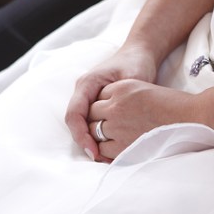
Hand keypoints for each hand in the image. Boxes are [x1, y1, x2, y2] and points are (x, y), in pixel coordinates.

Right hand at [65, 45, 159, 162]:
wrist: (139, 53)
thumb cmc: (136, 63)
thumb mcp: (131, 79)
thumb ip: (122, 99)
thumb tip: (117, 124)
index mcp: (86, 84)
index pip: (74, 114)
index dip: (81, 135)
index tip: (94, 152)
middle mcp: (82, 91)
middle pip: (75, 123)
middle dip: (85, 142)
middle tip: (100, 160)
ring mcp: (87, 98)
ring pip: (81, 125)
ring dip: (90, 141)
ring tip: (105, 158)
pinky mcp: (94, 104)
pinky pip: (90, 122)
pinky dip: (97, 136)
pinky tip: (109, 148)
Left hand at [86, 80, 197, 159]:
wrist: (192, 118)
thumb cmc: (174, 105)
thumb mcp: (145, 90)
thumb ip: (125, 99)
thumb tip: (111, 114)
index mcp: (122, 87)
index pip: (98, 97)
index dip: (103, 107)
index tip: (109, 114)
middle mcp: (116, 104)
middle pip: (92, 113)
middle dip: (96, 121)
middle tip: (107, 128)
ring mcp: (117, 124)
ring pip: (94, 131)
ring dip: (100, 137)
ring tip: (114, 139)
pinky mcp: (122, 144)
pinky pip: (103, 148)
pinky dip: (106, 150)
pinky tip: (118, 148)